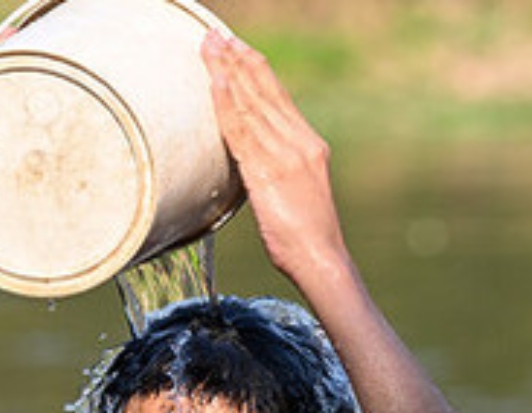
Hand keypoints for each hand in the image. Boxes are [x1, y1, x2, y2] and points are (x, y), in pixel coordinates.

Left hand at [201, 31, 346, 284]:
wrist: (322, 259)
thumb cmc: (308, 236)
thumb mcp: (298, 191)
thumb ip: (280, 168)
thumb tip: (254, 161)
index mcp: (309, 144)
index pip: (278, 96)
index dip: (255, 68)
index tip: (237, 46)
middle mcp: (299, 143)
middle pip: (263, 91)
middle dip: (237, 60)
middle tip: (216, 35)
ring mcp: (284, 156)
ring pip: (250, 105)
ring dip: (226, 74)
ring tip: (209, 48)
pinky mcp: (268, 174)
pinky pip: (242, 133)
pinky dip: (227, 105)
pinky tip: (215, 84)